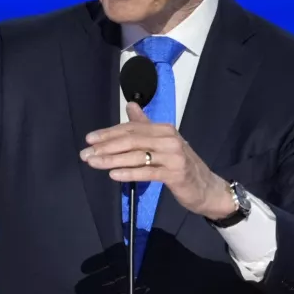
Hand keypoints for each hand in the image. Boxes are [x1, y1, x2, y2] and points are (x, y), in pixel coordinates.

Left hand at [80, 102, 235, 219]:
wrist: (207, 188)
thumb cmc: (181, 166)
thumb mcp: (163, 144)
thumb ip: (145, 125)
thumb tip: (130, 105)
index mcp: (163, 129)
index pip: (131, 128)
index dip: (109, 133)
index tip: (89, 139)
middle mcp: (168, 138)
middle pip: (131, 139)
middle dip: (106, 146)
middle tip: (85, 153)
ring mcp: (173, 155)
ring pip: (136, 155)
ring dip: (112, 160)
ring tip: (93, 163)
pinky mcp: (175, 173)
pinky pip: (148, 172)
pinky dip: (129, 173)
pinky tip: (114, 175)